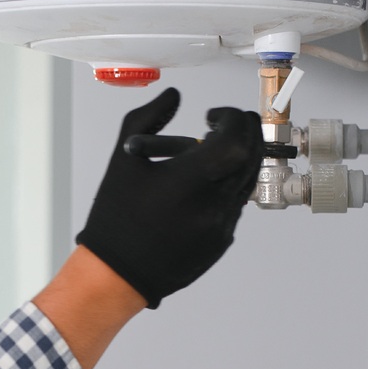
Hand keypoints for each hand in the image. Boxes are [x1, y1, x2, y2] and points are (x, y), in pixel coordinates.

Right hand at [74, 88, 261, 307]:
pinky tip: (200, 187)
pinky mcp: (223, 240)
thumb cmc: (116, 217)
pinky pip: (237, 203)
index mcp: (188, 181)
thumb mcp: (124, 159)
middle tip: (222, 126)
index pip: (236, 139)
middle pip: (251, 155)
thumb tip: (174, 95)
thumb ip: (149, 117)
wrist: (117, 273)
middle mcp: (212, 204)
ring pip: (248, 178)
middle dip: (242, 132)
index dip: (231, 118)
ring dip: (237, 158)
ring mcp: (222, 225)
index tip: (214, 116)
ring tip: (208, 156)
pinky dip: (227, 186)